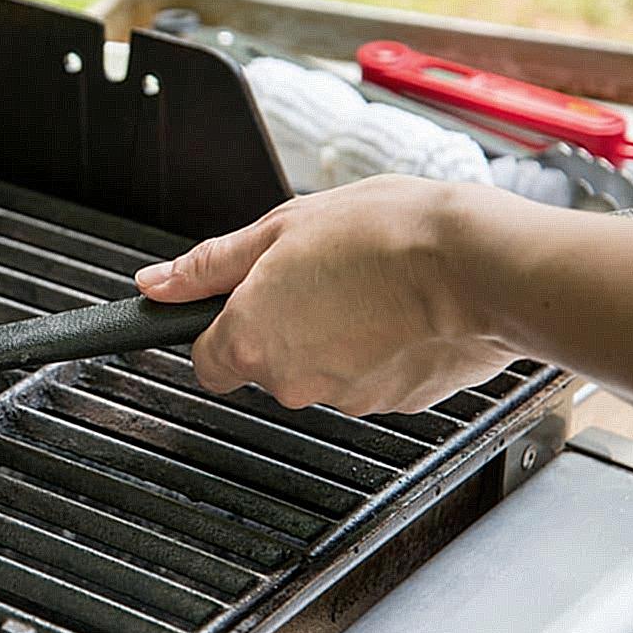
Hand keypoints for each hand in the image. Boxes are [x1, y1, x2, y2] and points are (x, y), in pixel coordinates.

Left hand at [134, 175, 518, 414]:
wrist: (477, 263)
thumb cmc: (381, 236)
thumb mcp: (277, 229)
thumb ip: (208, 267)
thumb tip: (155, 285)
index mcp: (248, 341)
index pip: (205, 361)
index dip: (221, 328)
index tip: (244, 300)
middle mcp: (289, 382)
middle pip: (265, 363)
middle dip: (284, 324)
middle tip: (318, 273)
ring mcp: (345, 398)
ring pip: (320, 369)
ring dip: (333, 333)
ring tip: (366, 283)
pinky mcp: (395, 403)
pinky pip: (370, 375)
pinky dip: (378, 347)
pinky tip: (397, 308)